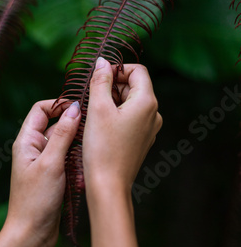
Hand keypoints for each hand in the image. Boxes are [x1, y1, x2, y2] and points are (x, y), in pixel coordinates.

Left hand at [5, 99, 80, 246]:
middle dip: (74, 130)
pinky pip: (70, 162)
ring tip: (85, 161)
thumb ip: (63, 134)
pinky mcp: (55, 175)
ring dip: (78, 152)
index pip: (41, 109)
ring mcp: (45, 162)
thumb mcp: (51, 163)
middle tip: (91, 135)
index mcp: (27, 141)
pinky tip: (82, 178)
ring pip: (67, 145)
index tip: (80, 108)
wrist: (31, 235)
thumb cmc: (35, 200)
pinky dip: (78, 166)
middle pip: (57, 125)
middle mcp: (35, 148)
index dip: (59, 105)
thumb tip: (74, 108)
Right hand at [83, 58, 161, 203]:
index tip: (98, 77)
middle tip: (91, 96)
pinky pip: (132, 118)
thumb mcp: (98, 108)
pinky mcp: (143, 140)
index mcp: (147, 102)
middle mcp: (154, 114)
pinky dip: (117, 115)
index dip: (117, 69)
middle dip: (113, 85)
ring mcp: (150, 128)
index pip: (137, 70)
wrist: (109, 185)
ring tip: (93, 112)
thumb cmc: (102, 147)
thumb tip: (102, 61)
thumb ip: (100, 81)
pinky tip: (101, 126)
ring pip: (132, 102)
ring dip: (113, 100)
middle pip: (135, 86)